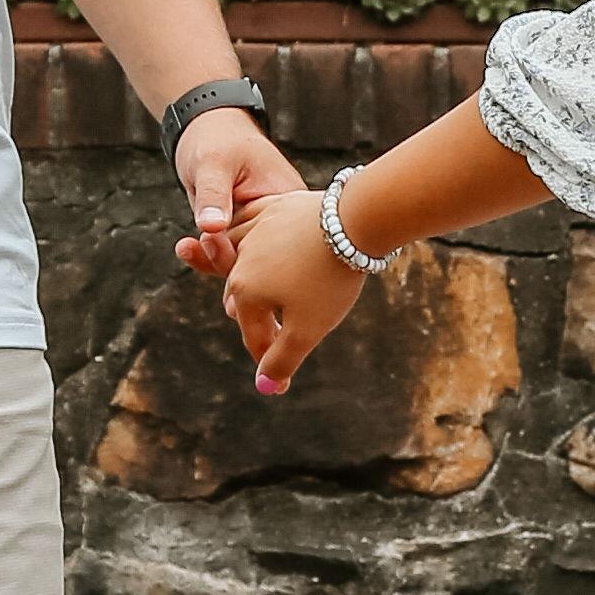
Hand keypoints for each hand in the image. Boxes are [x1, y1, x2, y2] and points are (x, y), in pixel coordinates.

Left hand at [168, 108, 303, 287]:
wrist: (207, 129)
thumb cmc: (218, 138)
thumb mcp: (213, 162)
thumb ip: (213, 195)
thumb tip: (212, 228)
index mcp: (289, 203)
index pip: (278, 245)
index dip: (247, 253)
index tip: (212, 241)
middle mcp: (282, 221)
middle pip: (262, 261)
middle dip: (226, 260)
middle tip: (195, 246)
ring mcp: (262, 229)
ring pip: (242, 262)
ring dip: (212, 259)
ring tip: (186, 246)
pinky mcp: (243, 233)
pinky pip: (228, 254)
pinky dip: (206, 254)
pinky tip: (185, 246)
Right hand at [222, 185, 362, 389]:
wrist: (352, 220)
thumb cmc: (329, 279)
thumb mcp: (307, 329)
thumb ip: (282, 360)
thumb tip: (265, 386)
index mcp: (244, 292)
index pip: (254, 336)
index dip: (269, 362)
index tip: (282, 385)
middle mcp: (241, 260)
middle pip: (245, 299)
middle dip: (256, 320)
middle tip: (269, 338)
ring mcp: (257, 230)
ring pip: (244, 260)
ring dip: (247, 278)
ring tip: (252, 292)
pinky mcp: (275, 208)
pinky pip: (255, 226)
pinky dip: (255, 239)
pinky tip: (260, 242)